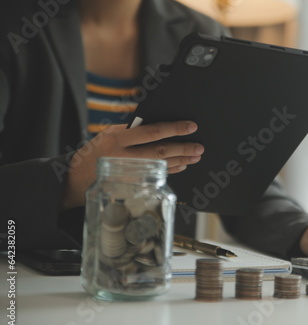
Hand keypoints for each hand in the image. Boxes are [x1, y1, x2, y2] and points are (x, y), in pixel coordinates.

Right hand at [63, 121, 203, 208]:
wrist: (76, 180)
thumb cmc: (96, 152)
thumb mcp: (107, 135)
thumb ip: (130, 129)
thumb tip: (158, 123)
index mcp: (116, 138)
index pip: (151, 131)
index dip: (174, 129)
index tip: (191, 126)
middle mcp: (123, 156)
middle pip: (160, 151)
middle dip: (183, 148)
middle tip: (199, 147)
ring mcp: (128, 173)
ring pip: (161, 165)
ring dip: (181, 160)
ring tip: (195, 156)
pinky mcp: (131, 186)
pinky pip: (156, 177)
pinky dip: (171, 170)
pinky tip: (182, 166)